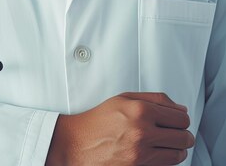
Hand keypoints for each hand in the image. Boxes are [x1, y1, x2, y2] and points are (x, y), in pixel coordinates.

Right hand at [46, 92, 194, 164]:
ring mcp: (141, 152)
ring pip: (179, 153)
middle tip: (174, 134)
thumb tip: (180, 109)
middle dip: (182, 135)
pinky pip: (167, 165)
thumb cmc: (96, 122)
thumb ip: (154, 99)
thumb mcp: (122, 100)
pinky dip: (166, 160)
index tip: (176, 122)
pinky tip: (156, 153)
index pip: (181, 118)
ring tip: (166, 144)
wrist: (75, 144)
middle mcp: (142, 131)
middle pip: (184, 136)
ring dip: (177, 149)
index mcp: (140, 110)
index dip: (181, 120)